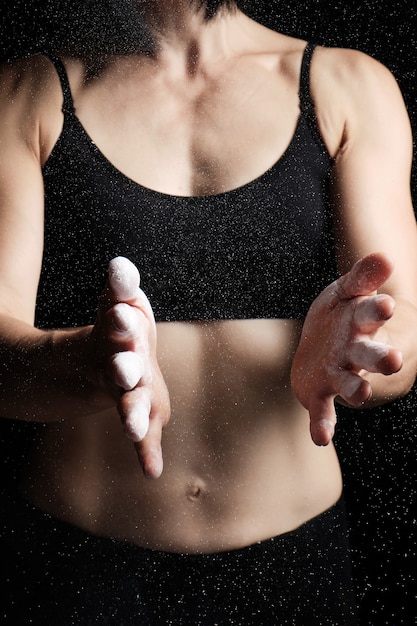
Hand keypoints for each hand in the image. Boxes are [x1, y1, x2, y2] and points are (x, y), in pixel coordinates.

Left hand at [91, 257, 169, 477]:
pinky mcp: (134, 411)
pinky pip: (143, 432)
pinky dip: (148, 450)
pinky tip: (153, 470)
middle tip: (122, 366)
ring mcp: (137, 388)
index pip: (127, 319)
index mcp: (133, 331)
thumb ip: (121, 288)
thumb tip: (120, 265)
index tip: (119, 308)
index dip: (124, 315)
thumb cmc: (116, 334)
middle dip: (129, 363)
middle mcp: (139, 360)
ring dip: (135, 411)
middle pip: (134, 362)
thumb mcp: (115, 306)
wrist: (114, 363)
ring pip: (137, 400)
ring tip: (130, 427)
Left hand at [291, 252, 401, 445]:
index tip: (384, 305)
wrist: (328, 347)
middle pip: (369, 354)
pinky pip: (323, 410)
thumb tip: (384, 256)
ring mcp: (338, 373)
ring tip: (361, 392)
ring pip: (350, 383)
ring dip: (355, 388)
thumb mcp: (346, 292)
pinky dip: (322, 424)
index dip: (377, 310)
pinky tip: (320, 438)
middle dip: (380, 357)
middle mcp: (354, 351)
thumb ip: (362, 277)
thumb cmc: (342, 317)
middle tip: (393, 360)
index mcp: (360, 322)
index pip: (371, 313)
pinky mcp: (321, 392)